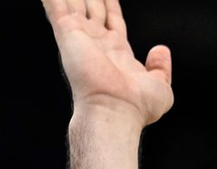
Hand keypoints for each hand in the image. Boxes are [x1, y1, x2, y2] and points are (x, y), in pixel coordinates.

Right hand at [41, 0, 172, 126]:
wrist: (115, 110)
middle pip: (93, 8)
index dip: (111, 5)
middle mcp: (97, 43)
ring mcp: (81, 37)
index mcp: (117, 53)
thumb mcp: (161, 87)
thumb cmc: (137, 106)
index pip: (113, 21)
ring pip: (73, 2)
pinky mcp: (67, 32)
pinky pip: (54, 4)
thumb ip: (162, 68)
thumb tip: (161, 50)